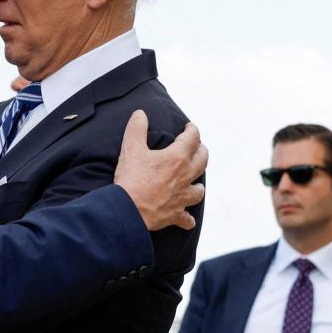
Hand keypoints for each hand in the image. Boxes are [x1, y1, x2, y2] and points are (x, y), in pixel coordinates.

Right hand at [114, 110, 206, 230]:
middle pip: (203, 160)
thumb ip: (136, 128)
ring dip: (198, 184)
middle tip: (196, 148)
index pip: (193, 138)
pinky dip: (187, 218)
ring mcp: (182, 197)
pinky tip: (187, 218)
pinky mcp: (175, 214)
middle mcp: (185, 176)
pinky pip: (187, 218)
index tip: (189, 127)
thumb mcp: (130, 148)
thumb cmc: (131, 178)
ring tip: (194, 181)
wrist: (128, 210)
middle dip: (201, 151)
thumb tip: (141, 114)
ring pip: (199, 190)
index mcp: (177, 158)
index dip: (192, 130)